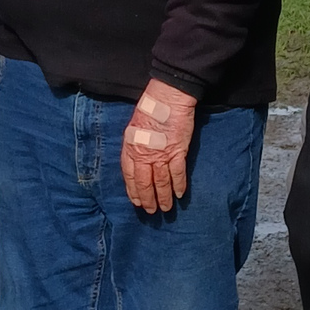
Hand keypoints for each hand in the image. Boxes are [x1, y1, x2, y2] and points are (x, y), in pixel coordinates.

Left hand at [121, 82, 196, 214]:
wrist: (167, 97)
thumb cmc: (151, 109)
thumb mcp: (134, 128)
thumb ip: (135, 146)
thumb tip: (139, 161)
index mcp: (131, 147)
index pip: (129, 175)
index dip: (133, 191)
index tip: (136, 201)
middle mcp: (143, 154)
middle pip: (144, 183)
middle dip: (147, 199)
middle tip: (151, 211)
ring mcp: (160, 154)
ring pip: (160, 182)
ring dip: (163, 197)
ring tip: (166, 208)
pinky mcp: (177, 151)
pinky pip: (177, 173)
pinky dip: (179, 185)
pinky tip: (180, 194)